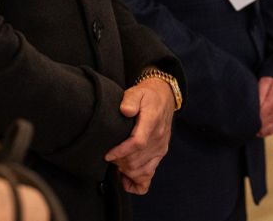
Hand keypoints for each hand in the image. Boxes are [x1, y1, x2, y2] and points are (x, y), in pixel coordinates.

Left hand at [105, 76, 175, 193]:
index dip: (121, 152)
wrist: (165, 97)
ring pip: (142, 170)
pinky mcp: (160, 153)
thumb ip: (130, 99)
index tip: (107, 155)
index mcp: (152, 122)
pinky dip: (138, 182)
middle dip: (119, 162)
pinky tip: (126, 180)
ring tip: (115, 164)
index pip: (138, 143)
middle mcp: (158, 138)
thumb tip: (125, 110)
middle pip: (137, 160)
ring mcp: (160, 147)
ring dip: (126, 171)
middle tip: (108, 157)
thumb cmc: (148, 95)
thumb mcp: (137, 91)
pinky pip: (150, 174)